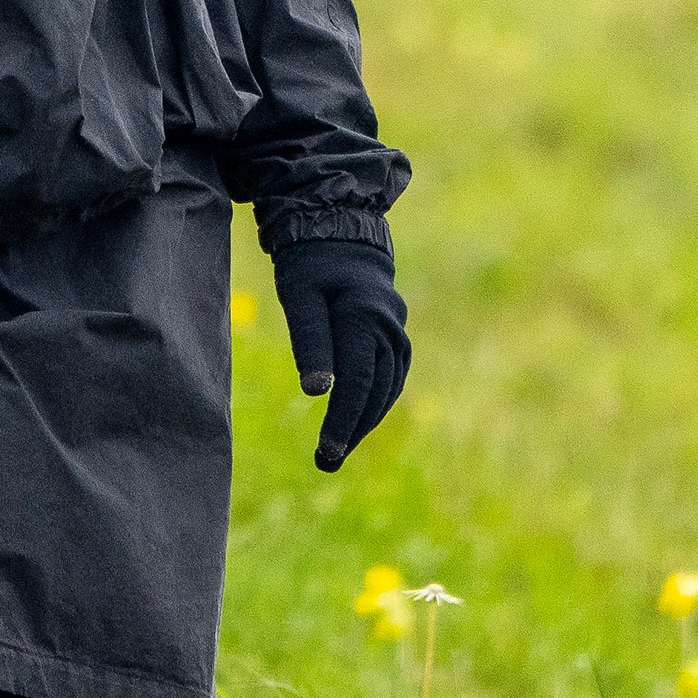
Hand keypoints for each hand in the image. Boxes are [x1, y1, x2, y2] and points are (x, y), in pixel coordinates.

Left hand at [268, 235, 408, 473]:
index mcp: (365, 318)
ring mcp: (397, 333)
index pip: (357, 383)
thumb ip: (310, 341)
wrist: (342, 233)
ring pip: (388, 389)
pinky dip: (376, 403)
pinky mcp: (395, 336)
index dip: (342, 421)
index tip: (325, 452)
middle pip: (375, 392)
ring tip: (337, 450)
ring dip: (365, 421)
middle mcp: (389, 329)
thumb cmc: (312, 265)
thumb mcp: (300, 297)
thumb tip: (318, 392)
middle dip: (352, 431)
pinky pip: (391, 378)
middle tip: (324, 463)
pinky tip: (356, 422)